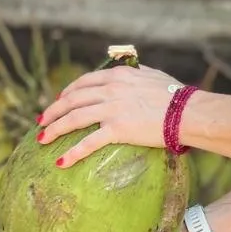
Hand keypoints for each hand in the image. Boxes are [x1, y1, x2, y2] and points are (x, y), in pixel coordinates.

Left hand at [37, 63, 186, 166]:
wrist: (188, 112)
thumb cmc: (177, 96)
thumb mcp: (153, 76)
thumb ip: (137, 72)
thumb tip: (131, 69)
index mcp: (118, 76)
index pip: (84, 82)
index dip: (67, 92)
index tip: (59, 100)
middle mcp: (110, 90)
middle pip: (72, 99)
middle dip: (53, 111)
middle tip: (41, 121)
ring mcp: (112, 109)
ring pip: (73, 118)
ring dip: (54, 129)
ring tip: (42, 139)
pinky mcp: (117, 129)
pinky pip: (88, 142)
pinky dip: (72, 152)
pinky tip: (61, 161)